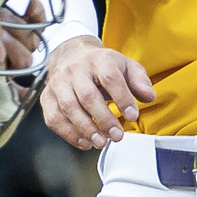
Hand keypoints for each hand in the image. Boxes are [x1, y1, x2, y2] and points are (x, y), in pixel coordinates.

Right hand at [42, 35, 157, 148]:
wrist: (71, 54)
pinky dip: (68, 134)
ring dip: (85, 129)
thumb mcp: (125, 66)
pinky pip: (53, 118)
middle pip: (88, 95)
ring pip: (68, 108)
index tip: (132, 115)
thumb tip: (149, 97)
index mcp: (98, 59)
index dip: (122, 98)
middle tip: (117, 136)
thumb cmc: (101, 64)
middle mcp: (75, 70)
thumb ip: (139, 81)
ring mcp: (58, 83)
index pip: (110, 78)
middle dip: (104, 119)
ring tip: (101, 142)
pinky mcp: (47, 96)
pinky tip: (84, 142)